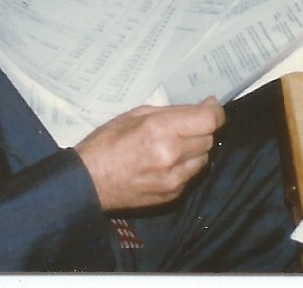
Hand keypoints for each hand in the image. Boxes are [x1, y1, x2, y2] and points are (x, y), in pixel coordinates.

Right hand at [74, 99, 222, 210]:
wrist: (87, 183)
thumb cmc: (107, 142)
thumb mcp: (136, 115)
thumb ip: (174, 111)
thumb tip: (206, 106)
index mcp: (161, 130)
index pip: (209, 120)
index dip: (215, 112)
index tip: (210, 109)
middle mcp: (172, 155)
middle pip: (208, 139)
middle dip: (200, 131)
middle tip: (182, 128)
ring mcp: (174, 179)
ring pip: (204, 159)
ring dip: (194, 150)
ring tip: (172, 147)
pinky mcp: (172, 195)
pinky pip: (191, 176)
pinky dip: (184, 167)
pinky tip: (164, 165)